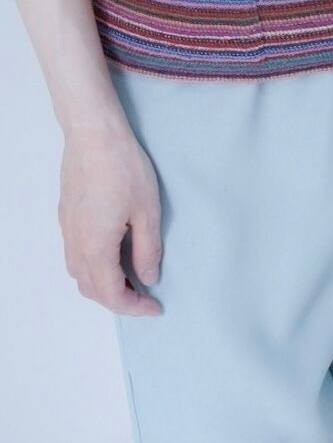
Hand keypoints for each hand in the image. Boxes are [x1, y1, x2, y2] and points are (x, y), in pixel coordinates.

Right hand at [58, 114, 163, 315]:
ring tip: (130, 278)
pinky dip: (92, 267)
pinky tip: (113, 254)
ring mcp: (67, 229)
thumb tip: (148, 277)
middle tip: (145, 297)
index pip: (111, 294)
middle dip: (118, 300)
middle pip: (91, 289)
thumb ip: (147, 250)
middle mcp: (76, 243)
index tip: (155, 307)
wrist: (93, 134)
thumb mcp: (147, 211)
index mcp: (96, 247)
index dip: (134, 307)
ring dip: (103, 285)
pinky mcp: (66, 216)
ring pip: (79, 274)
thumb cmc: (123, 167)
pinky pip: (75, 255)